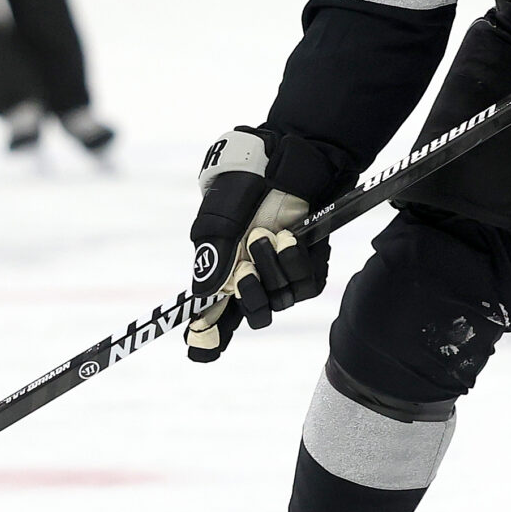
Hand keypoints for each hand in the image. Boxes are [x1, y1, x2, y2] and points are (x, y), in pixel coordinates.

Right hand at [184, 127, 330, 361]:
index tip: (202, 350)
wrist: (285, 161)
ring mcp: (281, 276)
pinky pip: (305, 285)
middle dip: (249, 297)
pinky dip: (295, 262)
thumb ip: (211, 258)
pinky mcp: (308, 267)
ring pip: (279, 301)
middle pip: (253, 316)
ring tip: (265, 235)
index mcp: (222, 274)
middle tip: (244, 271)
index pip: (213, 319)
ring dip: (271, 269)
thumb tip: (203, 297)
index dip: (207, 338)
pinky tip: (290, 238)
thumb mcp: (218, 219)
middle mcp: (252, 280)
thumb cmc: (245, 186)